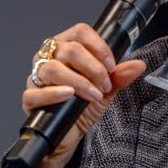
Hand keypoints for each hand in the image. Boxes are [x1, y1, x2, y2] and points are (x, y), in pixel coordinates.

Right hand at [21, 23, 145, 167]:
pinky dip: (54, 93)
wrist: (69, 136)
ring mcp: (36, 77)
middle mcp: (48, 57)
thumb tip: (138, 65)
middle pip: (68, 49)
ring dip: (79, 81)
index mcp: (66, 47)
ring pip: (52, 68)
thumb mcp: (106, 91)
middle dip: (93, 68)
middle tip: (105, 86)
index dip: (99, 46)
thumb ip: (119, 77)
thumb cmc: (83, 107)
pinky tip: (69, 96)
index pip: (80, 32)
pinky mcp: (29, 99)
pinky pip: (35, 92)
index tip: (112, 66)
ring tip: (94, 95)